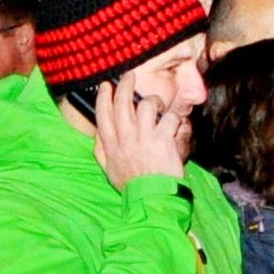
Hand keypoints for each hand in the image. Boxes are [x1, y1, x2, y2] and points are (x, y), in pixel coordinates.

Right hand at [88, 72, 191, 186]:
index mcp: (110, 143)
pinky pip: (169, 117)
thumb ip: (101, 148)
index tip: (106, 85)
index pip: (103, 113)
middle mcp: (126, 136)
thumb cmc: (130, 184)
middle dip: (125, 85)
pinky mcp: (164, 138)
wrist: (150, 197)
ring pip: (147, 104)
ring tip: (157, 106)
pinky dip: (174, 119)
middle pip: (123, 102)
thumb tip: (99, 131)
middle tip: (130, 76)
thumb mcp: (108, 169)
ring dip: (154, 102)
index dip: (104, 96)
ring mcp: (145, 135)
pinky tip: (174, 126)